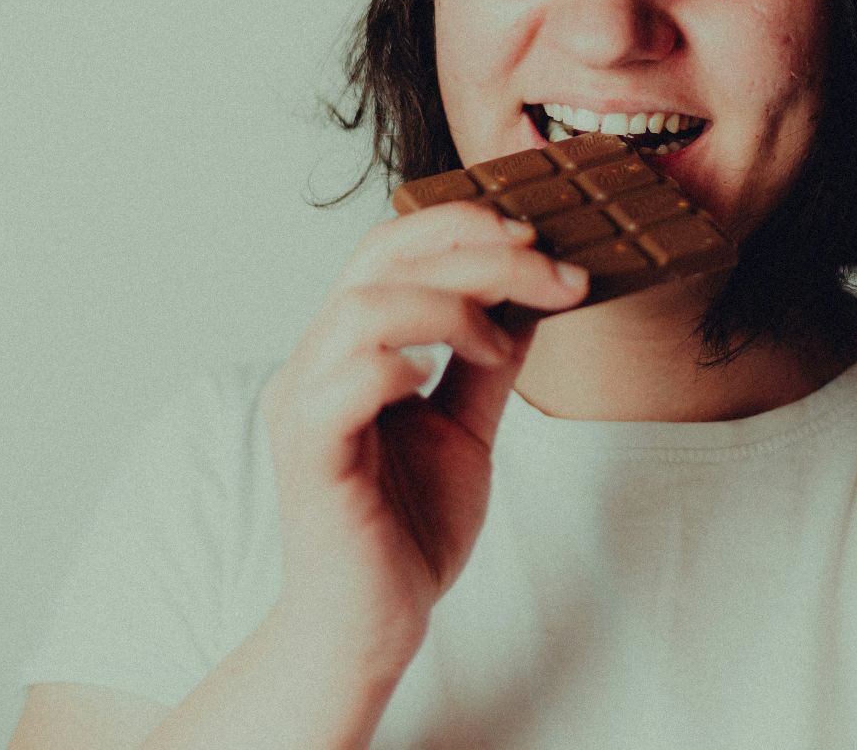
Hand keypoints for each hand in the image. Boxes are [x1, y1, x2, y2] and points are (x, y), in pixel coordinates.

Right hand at [260, 201, 588, 672]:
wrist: (372, 627)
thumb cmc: (407, 531)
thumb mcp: (466, 428)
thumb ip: (487, 363)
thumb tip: (533, 296)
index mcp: (349, 348)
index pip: (393, 249)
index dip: (466, 229)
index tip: (543, 243)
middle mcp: (317, 363)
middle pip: (380, 257)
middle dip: (475, 249)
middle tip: (550, 271)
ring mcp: (306, 405)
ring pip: (362, 306)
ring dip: (448, 306)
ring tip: (497, 345)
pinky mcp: (310, 456)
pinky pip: (341, 382)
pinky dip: (395, 363)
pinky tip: (435, 378)